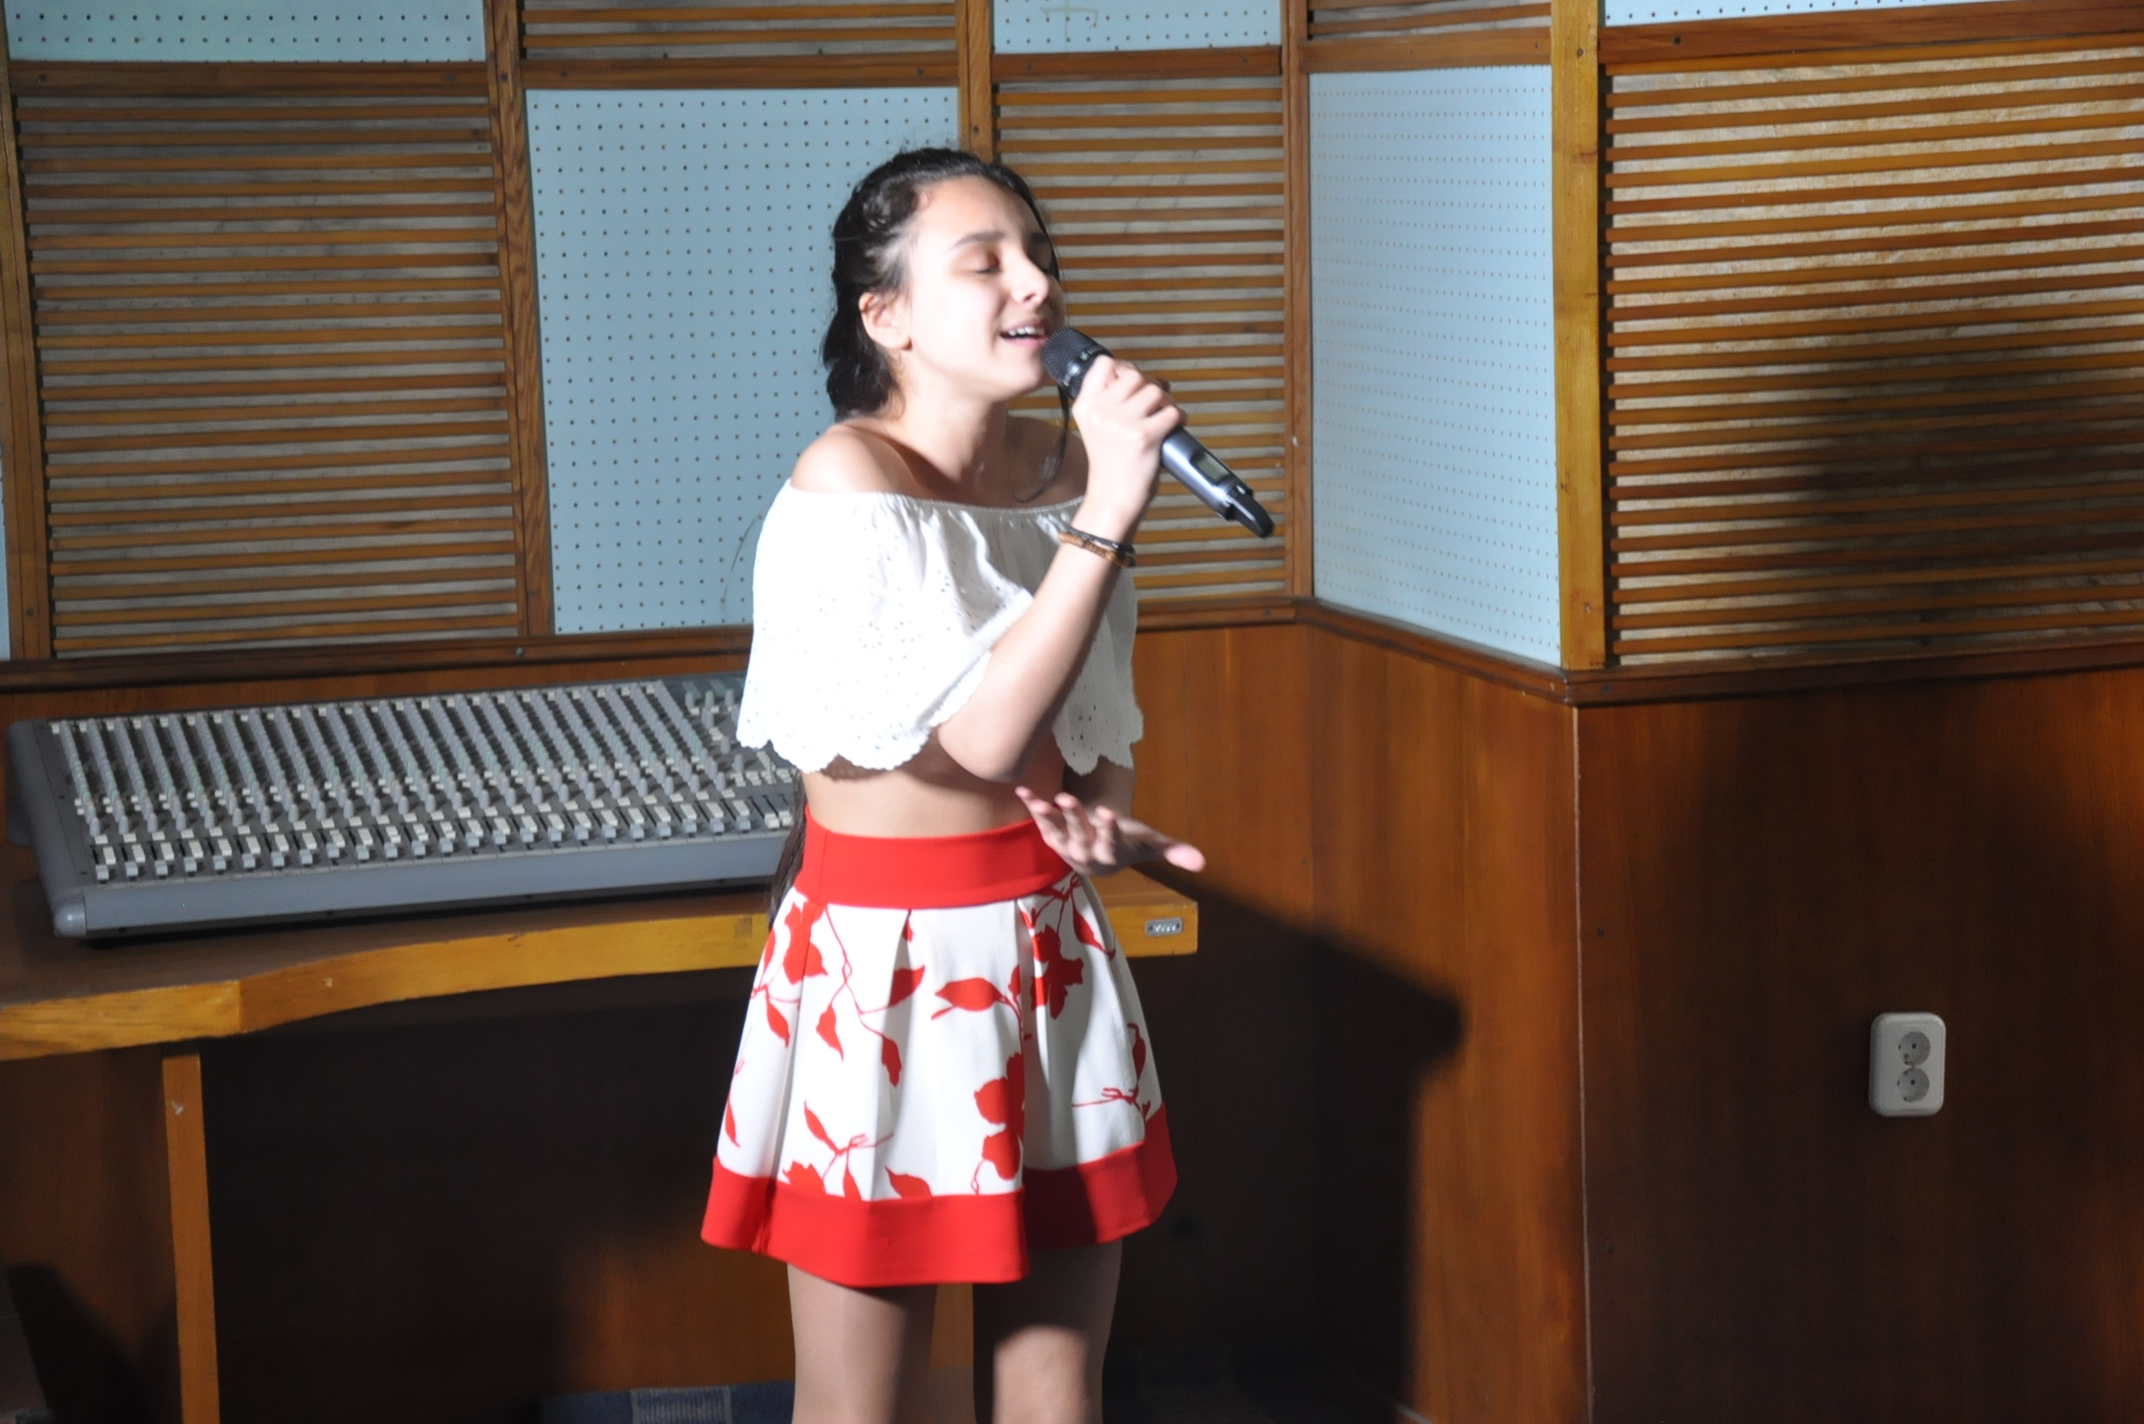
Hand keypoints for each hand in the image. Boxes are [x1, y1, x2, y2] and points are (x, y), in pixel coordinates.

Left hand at [1015, 786, 1206, 876]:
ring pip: (1056, 831)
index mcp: (1110, 854)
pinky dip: (1032, 807)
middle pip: (1079, 835)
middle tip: (1068, 799)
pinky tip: (1023, 790)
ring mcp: (1066, 845)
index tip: (1108, 812)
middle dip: (1074, 817)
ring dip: (1048, 816)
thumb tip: (1204, 863)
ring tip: (1041, 800)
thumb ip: (1174, 852)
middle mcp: (1085, 853)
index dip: (1109, 829)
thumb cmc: (1128, 845)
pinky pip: (1041, 822)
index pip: (1110, 843)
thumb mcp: (1150, 847)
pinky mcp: (1052, 836)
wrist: (1097, 859)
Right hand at [1068, 355, 1180, 537]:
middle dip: (1150, 387)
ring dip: (1166, 403)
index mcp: (1085, 406)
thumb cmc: (1111, 465)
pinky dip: (1179, 418)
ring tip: (1162, 419)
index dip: (1124, 368)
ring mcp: (1121, 423)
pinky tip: (1172, 428)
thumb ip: (1112, 401)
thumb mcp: (1097, 427)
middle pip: (1135, 375)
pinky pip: (1172, 412)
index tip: (1133, 383)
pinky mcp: (1143, 436)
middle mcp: (1100, 411)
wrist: (1112, 498)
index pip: (1105, 364)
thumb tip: (1152, 379)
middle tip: (1153, 406)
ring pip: (1156, 391)